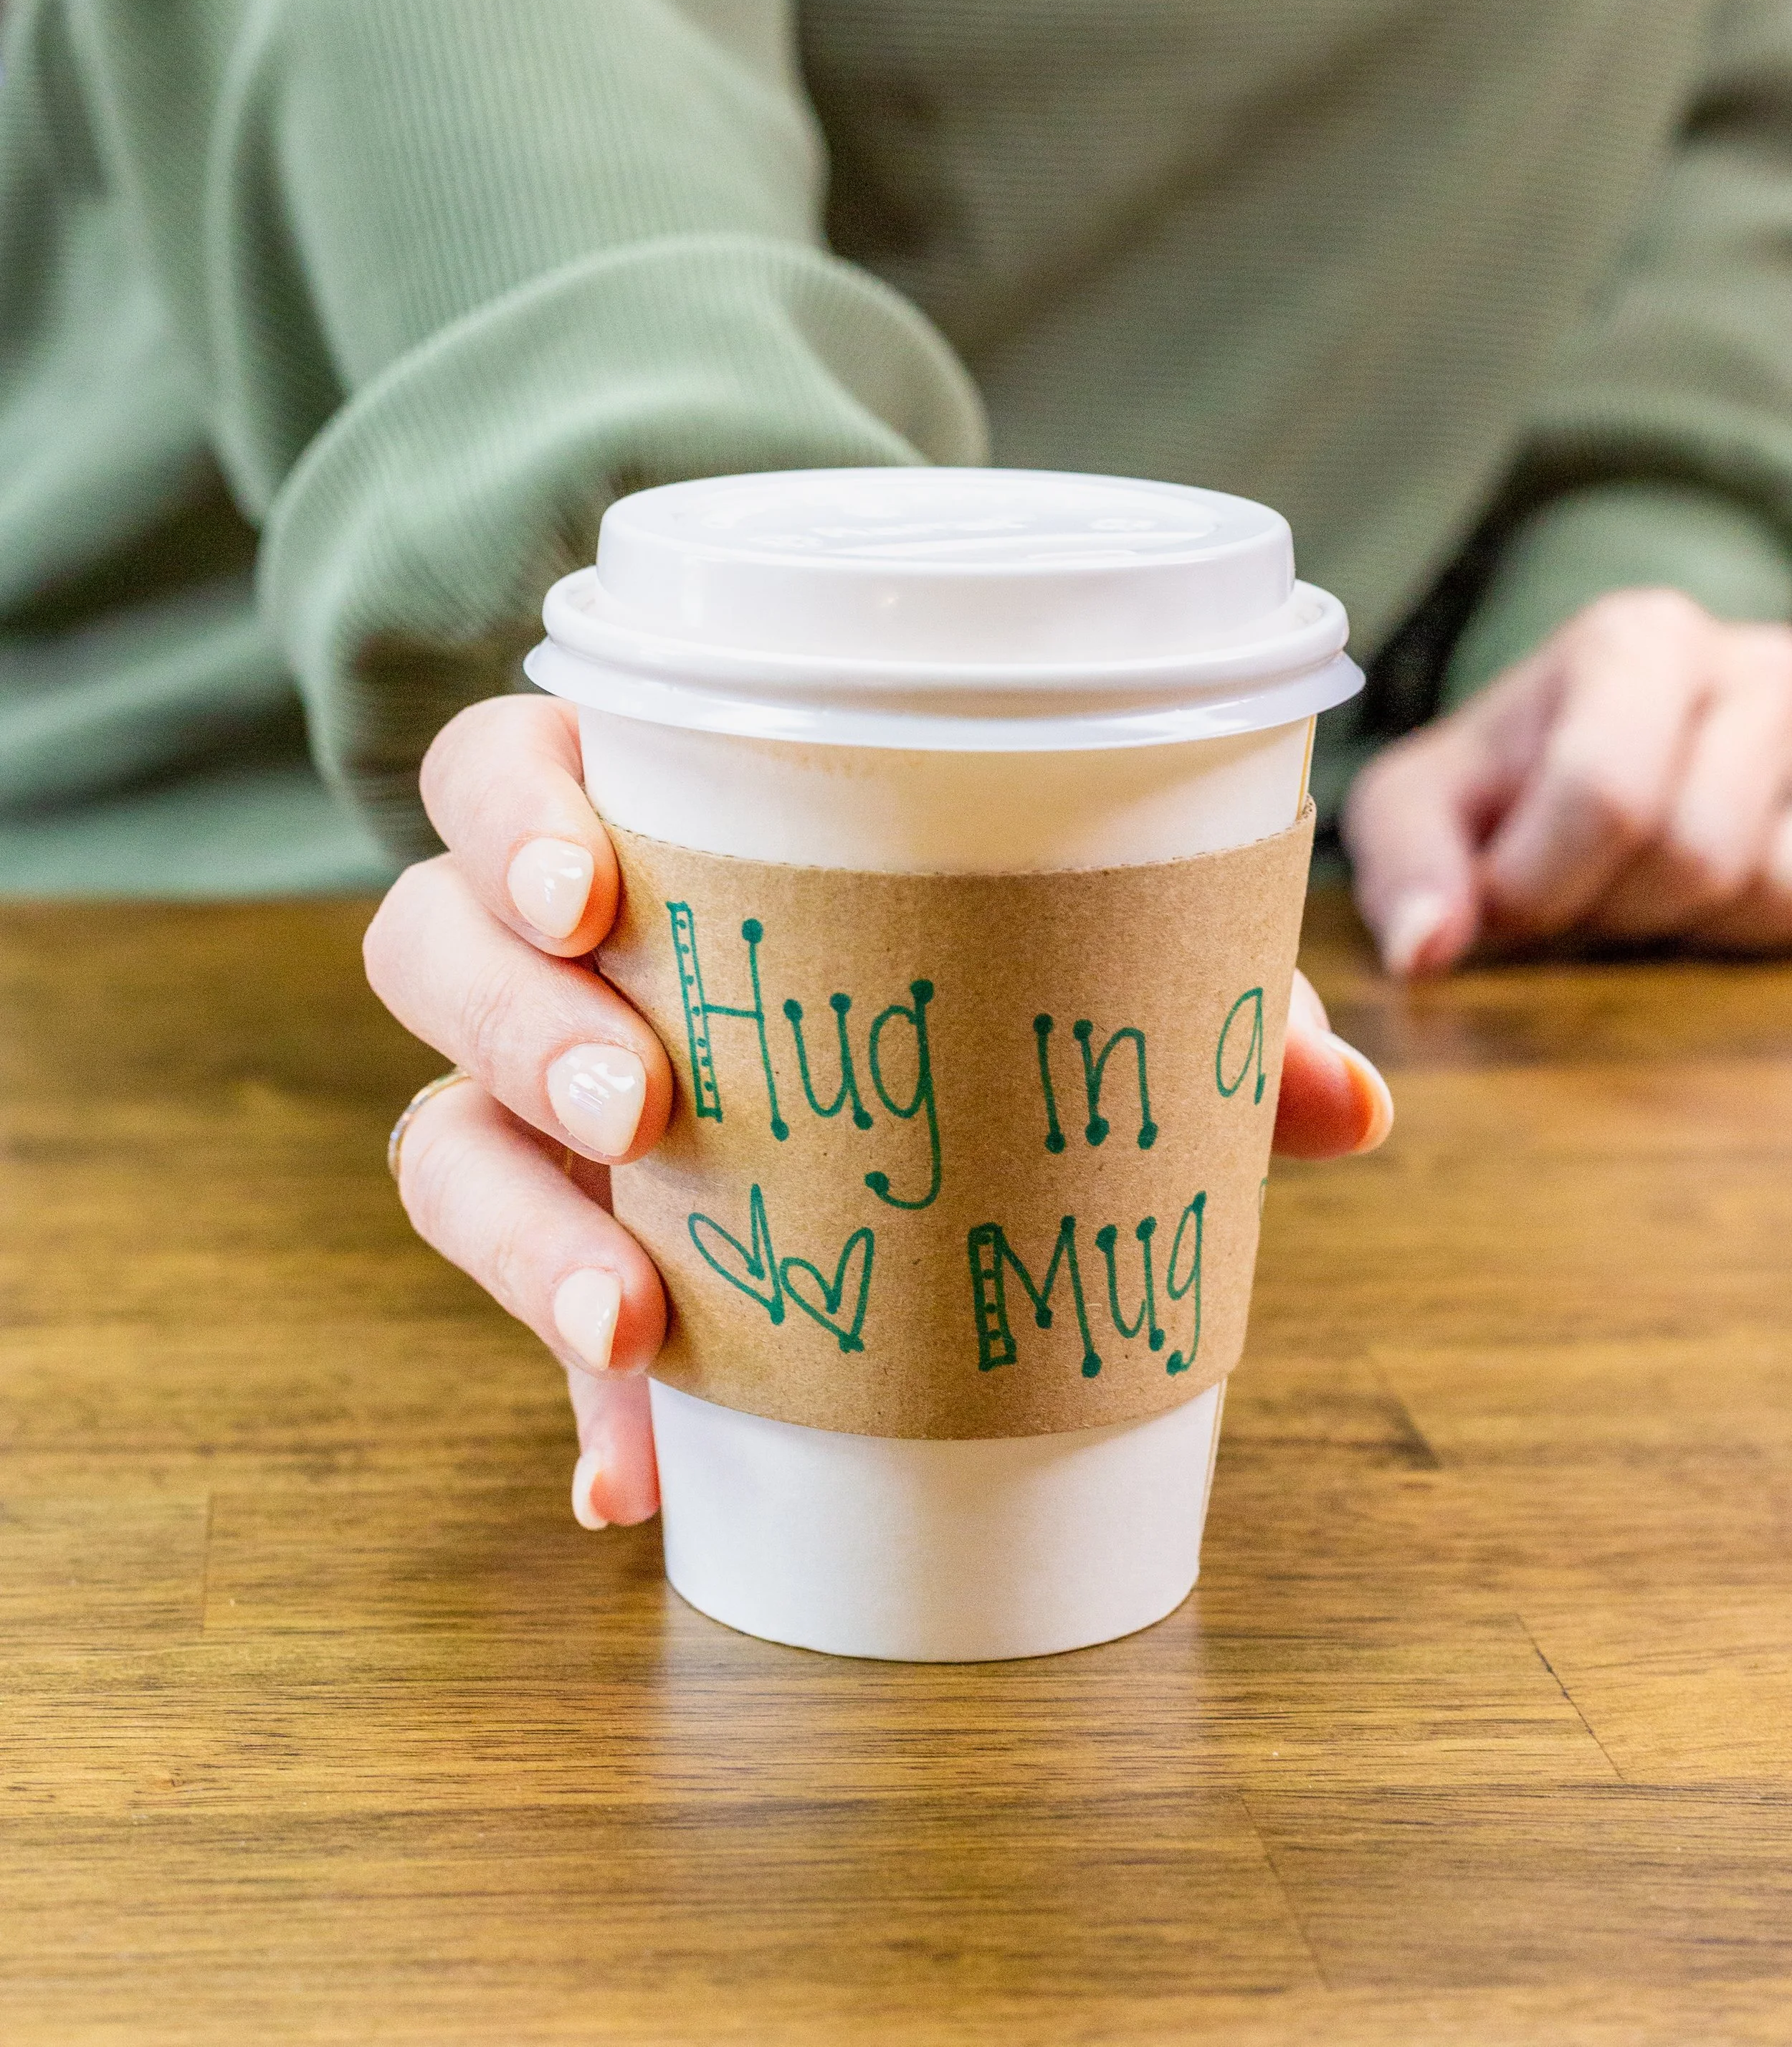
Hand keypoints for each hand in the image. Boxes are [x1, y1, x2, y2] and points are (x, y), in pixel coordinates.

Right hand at [364, 697, 1391, 1525]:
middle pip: (428, 946)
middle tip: (643, 1102)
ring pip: (434, 1134)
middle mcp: (540, 956)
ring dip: (518, 1227)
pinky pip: (510, 1317)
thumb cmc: (951, 952)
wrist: (860, 1058)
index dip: (512, 821)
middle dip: (516, 1024)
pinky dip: (578, 1403)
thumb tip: (1356, 1110)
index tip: (596, 892)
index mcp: (633, 819)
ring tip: (631, 1320)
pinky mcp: (552, 1237)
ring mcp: (525, 1104)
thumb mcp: (1056, 952)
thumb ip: (1188, 1002)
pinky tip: (635, 1485)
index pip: (496, 776)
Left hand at [1344, 590, 1791, 973]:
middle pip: (1689, 852)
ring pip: (1760, 890)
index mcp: (1636, 641)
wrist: (1621, 763)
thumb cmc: (1516, 782)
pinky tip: (1702, 893)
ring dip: (1677, 924)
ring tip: (1633, 880)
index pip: (1605, 792)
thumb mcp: (1427, 798)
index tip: (1500, 898)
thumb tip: (1423, 951)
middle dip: (1610, 906)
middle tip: (1572, 886)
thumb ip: (1406, 862)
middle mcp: (1749, 667)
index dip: (1537, 883)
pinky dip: (1743, 931)